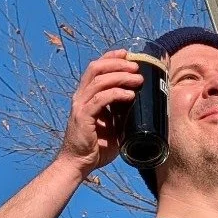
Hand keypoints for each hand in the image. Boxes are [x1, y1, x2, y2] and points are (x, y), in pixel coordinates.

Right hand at [58, 50, 143, 176]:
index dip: (111, 57)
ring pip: (100, 81)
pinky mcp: (83, 117)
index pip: (96, 68)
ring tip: (137, 79)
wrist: (78, 164)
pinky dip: (117, 94)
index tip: (127, 54)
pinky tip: (130, 95)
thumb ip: (120, 113)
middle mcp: (81, 97)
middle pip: (97, 68)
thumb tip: (139, 105)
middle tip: (136, 66)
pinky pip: (101, 99)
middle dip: (118, 63)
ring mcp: (80, 106)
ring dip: (121, 77)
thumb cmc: (95, 147)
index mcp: (85, 96)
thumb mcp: (112, 126)